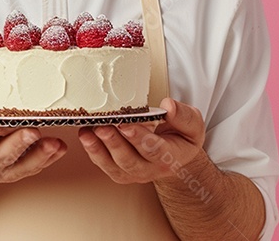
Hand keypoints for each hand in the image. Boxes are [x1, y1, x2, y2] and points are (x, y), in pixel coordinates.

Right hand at [0, 109, 66, 185]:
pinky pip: (36, 167)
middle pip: (3, 154)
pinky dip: (50, 158)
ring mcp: (5, 169)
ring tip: (53, 142)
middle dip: (18, 143)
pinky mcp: (19, 171)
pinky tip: (60, 147)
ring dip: (40, 154)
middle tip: (32, 130)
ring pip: (23, 164)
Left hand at [77, 98, 206, 184]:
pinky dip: (92, 151)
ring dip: (98, 149)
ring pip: (114, 165)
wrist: (175, 155)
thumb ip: (183, 116)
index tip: (125, 124)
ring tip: (87, 132)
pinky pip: (104, 165)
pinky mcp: (119, 171)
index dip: (138, 138)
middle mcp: (151, 169)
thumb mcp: (192, 125)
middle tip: (101, 127)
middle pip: (129, 160)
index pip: (153, 150)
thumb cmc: (181, 136)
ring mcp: (133, 172)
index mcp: (170, 157)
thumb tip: (168, 106)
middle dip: (113, 143)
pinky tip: (85, 136)